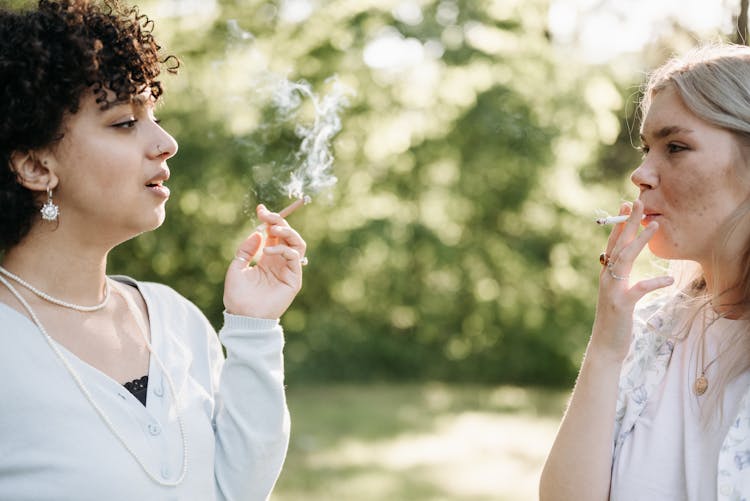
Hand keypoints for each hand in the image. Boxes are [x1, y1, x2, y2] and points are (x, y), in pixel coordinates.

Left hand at [223, 204, 306, 318]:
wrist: (243, 316)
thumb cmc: (238, 295)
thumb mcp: (236, 267)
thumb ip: (246, 250)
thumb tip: (258, 233)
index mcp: (268, 258)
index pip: (274, 234)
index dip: (270, 220)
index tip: (260, 209)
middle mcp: (280, 262)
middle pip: (287, 235)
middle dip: (278, 221)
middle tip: (266, 215)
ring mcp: (288, 270)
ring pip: (297, 243)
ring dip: (286, 232)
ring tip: (272, 228)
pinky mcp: (294, 279)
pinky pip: (294, 257)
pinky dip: (283, 249)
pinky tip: (268, 251)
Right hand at [591, 200, 673, 360]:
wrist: (605, 346)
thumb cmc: (614, 322)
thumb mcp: (616, 296)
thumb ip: (619, 280)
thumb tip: (622, 266)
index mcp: (607, 275)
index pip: (613, 245)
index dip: (619, 225)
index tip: (625, 206)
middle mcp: (606, 278)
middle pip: (618, 245)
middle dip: (627, 223)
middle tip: (636, 203)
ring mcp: (612, 290)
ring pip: (625, 259)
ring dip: (640, 241)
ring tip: (654, 225)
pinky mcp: (621, 304)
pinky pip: (639, 289)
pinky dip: (654, 282)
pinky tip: (669, 279)